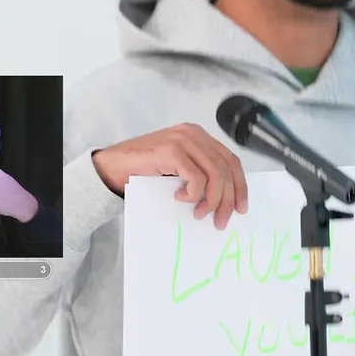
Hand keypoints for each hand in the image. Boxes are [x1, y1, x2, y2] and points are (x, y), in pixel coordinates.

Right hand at [91, 123, 248, 229]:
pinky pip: (196, 177)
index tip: (241, 209)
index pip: (231, 161)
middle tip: (221, 221)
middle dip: (228, 199)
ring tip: (199, 214)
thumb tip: (226, 201)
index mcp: (200, 137)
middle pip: (226, 169)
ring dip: (211, 200)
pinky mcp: (171, 150)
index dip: (240, 186)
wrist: (113, 167)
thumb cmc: (146, 172)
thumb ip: (201, 175)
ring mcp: (183, 140)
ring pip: (215, 174)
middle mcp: (194, 134)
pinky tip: (180, 198)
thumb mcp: (181, 171)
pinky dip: (193, 193)